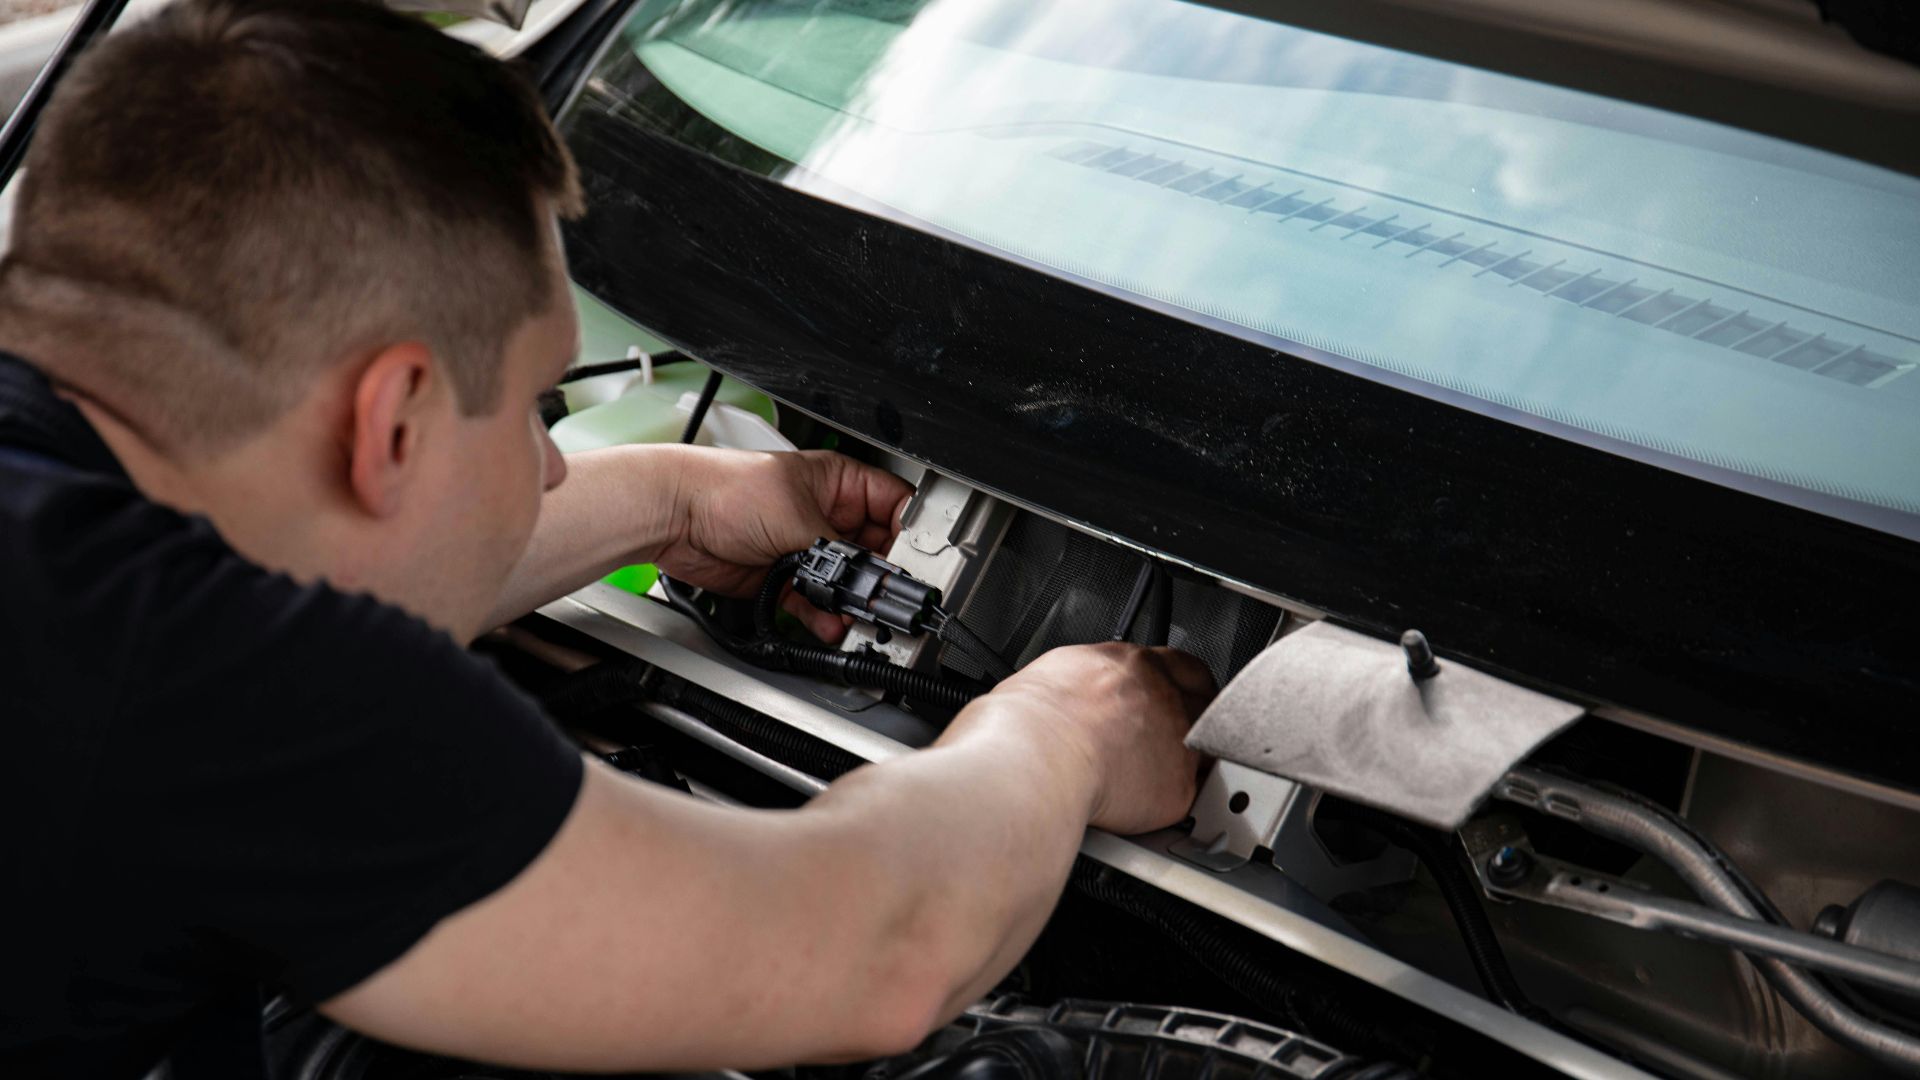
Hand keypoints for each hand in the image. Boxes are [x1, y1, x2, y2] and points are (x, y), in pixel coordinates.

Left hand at [655, 448, 913, 640]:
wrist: (675, 516)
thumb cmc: (725, 488)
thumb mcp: (798, 516)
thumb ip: (840, 552)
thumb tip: (871, 577)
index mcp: (839, 483)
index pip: (895, 507)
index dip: (909, 535)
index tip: (915, 563)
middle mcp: (828, 515)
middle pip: (875, 552)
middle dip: (880, 579)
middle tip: (886, 598)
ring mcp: (807, 548)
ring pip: (847, 583)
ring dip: (852, 603)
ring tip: (857, 616)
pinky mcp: (786, 579)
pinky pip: (817, 603)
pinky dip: (825, 616)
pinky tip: (829, 623)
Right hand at [953, 643, 1212, 834]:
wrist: (1032, 760)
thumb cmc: (1021, 726)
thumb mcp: (1046, 682)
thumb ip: (1076, 688)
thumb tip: (1066, 701)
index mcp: (1122, 663)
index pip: (1173, 664)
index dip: (1173, 685)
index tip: (1166, 698)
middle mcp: (1157, 693)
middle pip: (1203, 699)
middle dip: (1194, 718)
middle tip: (1171, 740)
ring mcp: (1175, 737)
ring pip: (1204, 747)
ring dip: (1186, 762)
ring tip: (1154, 781)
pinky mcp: (1179, 784)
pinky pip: (1191, 795)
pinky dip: (1173, 806)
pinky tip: (1151, 811)